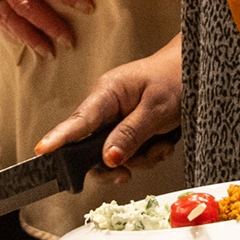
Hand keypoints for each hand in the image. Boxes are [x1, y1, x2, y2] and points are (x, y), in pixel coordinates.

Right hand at [33, 38, 182, 177]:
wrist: (197, 71)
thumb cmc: (176, 77)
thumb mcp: (156, 108)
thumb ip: (131, 133)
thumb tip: (108, 157)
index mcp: (108, 92)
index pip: (79, 119)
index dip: (60, 137)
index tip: (42, 150)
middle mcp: (108, 107)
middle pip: (94, 148)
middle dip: (117, 161)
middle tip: (130, 168)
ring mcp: (119, 120)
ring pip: (116, 156)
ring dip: (141, 158)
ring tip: (160, 144)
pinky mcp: (131, 130)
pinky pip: (132, 155)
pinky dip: (150, 154)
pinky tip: (163, 143)